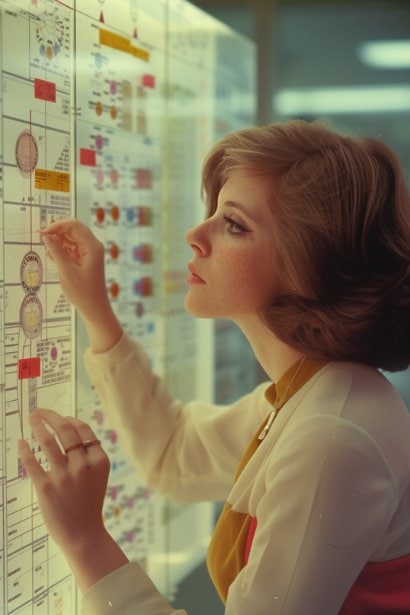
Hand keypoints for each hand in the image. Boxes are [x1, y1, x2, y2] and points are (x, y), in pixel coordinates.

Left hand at [19, 409, 128, 591]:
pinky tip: (21, 442)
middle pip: (65, 430)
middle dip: (50, 416)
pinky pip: (32, 462)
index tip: (60, 418)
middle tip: (39, 411)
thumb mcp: (98, 475)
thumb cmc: (89, 502)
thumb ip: (89, 455)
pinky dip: (24, 450)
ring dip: (38, 426)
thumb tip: (68, 428)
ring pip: (48, 442)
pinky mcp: (46, 488)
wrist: (84, 535)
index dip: (70, 419)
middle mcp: (83, 465)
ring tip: (31, 419)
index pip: (83, 429)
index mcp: (99, 460)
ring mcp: (64, 476)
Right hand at [41, 219, 122, 351]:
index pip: (73, 225)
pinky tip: (54, 258)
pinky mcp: (84, 259)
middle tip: (42, 241)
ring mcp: (88, 252)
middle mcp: (92, 246)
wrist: (94, 308)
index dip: (57, 226)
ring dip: (58, 242)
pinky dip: (61, 250)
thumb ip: (56, 251)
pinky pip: (71, 248)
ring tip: (50, 254)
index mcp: (92, 246)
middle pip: (72, 230)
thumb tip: (46, 236)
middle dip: (56, 233)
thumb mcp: (66, 270)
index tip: (42, 233)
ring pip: (70, 238)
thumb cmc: (83, 292)